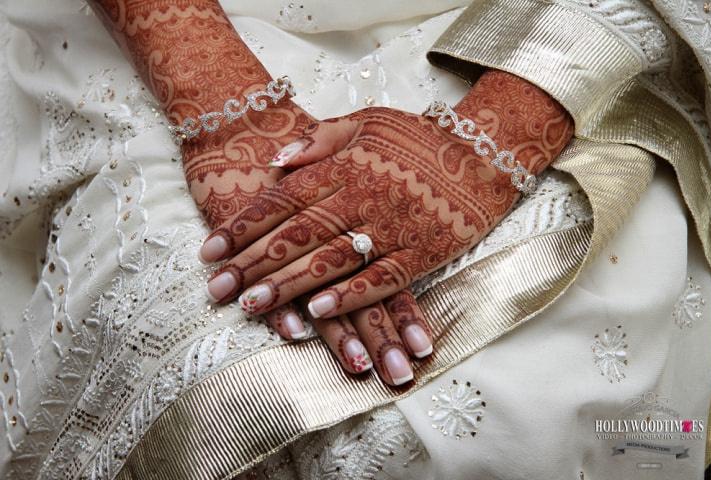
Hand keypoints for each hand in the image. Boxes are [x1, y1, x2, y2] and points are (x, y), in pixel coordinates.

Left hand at [200, 71, 573, 381]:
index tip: (209, 253)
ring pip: (331, 260)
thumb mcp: (367, 121)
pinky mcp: (421, 253)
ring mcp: (392, 227)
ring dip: (289, 285)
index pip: (281, 200)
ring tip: (252, 306)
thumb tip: (274, 161)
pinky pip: (381, 279)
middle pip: (297, 235)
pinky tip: (318, 313)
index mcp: (344, 166)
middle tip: (218, 290)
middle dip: (252, 264)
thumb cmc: (420, 137)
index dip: (242, 227)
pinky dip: (349, 297)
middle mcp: (361, 197)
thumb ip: (320, 139)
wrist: (484, 152)